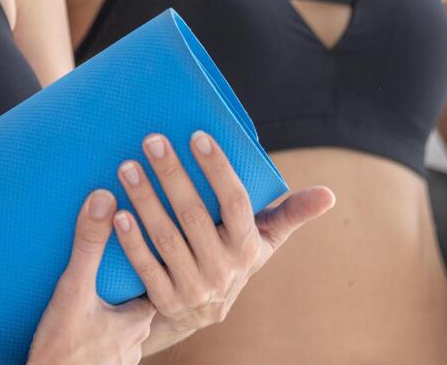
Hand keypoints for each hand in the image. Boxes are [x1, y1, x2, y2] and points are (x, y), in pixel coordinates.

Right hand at [27, 189, 156, 364]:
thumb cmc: (63, 353)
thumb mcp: (73, 292)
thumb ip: (88, 247)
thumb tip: (103, 198)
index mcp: (137, 320)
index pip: (152, 280)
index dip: (143, 260)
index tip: (131, 240)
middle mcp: (135, 342)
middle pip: (135, 302)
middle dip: (122, 285)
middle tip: (106, 264)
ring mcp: (118, 358)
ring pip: (121, 325)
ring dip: (111, 309)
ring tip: (95, 290)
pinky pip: (105, 342)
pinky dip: (99, 330)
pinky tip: (83, 322)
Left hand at [114, 131, 334, 353]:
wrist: (204, 311)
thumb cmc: (234, 255)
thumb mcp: (264, 238)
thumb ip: (292, 213)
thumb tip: (330, 195)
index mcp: (248, 246)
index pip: (235, 201)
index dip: (217, 168)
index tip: (196, 135)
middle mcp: (223, 268)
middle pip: (194, 215)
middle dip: (172, 175)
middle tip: (151, 140)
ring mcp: (194, 287)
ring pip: (167, 239)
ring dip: (146, 201)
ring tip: (127, 166)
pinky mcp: (167, 301)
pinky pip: (146, 268)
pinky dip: (132, 241)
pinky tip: (117, 212)